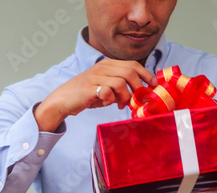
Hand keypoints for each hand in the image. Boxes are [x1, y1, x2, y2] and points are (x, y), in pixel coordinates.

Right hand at [34, 60, 155, 131]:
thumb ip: (119, 87)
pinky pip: (108, 93)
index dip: (146, 74)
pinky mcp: (89, 89)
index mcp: (107, 64)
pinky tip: (106, 104)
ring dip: (125, 97)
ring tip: (121, 105)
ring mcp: (95, 77)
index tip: (153, 84)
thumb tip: (137, 95)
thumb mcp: (104, 86)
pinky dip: (111, 100)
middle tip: (138, 99)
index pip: (133, 64)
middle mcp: (102, 67)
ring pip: (121, 83)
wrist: (62, 99)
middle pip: (130, 72)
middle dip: (138, 87)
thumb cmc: (85, 94)